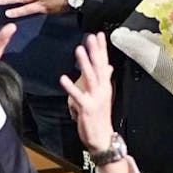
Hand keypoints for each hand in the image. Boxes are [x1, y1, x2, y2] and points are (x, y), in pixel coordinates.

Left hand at [60, 33, 115, 153]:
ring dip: (84, 63)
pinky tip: (63, 78)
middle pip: (99, 67)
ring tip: (79, 49)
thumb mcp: (104, 94)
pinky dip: (71, 87)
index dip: (101, 48)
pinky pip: (78, 96)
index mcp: (105, 85)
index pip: (104, 63)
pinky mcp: (87, 108)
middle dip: (95, 51)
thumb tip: (109, 66)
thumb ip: (105, 78)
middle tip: (90, 37)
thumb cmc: (101, 115)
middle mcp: (102, 89)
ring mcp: (95, 98)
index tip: (99, 34)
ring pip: (90, 77)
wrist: (102, 137)